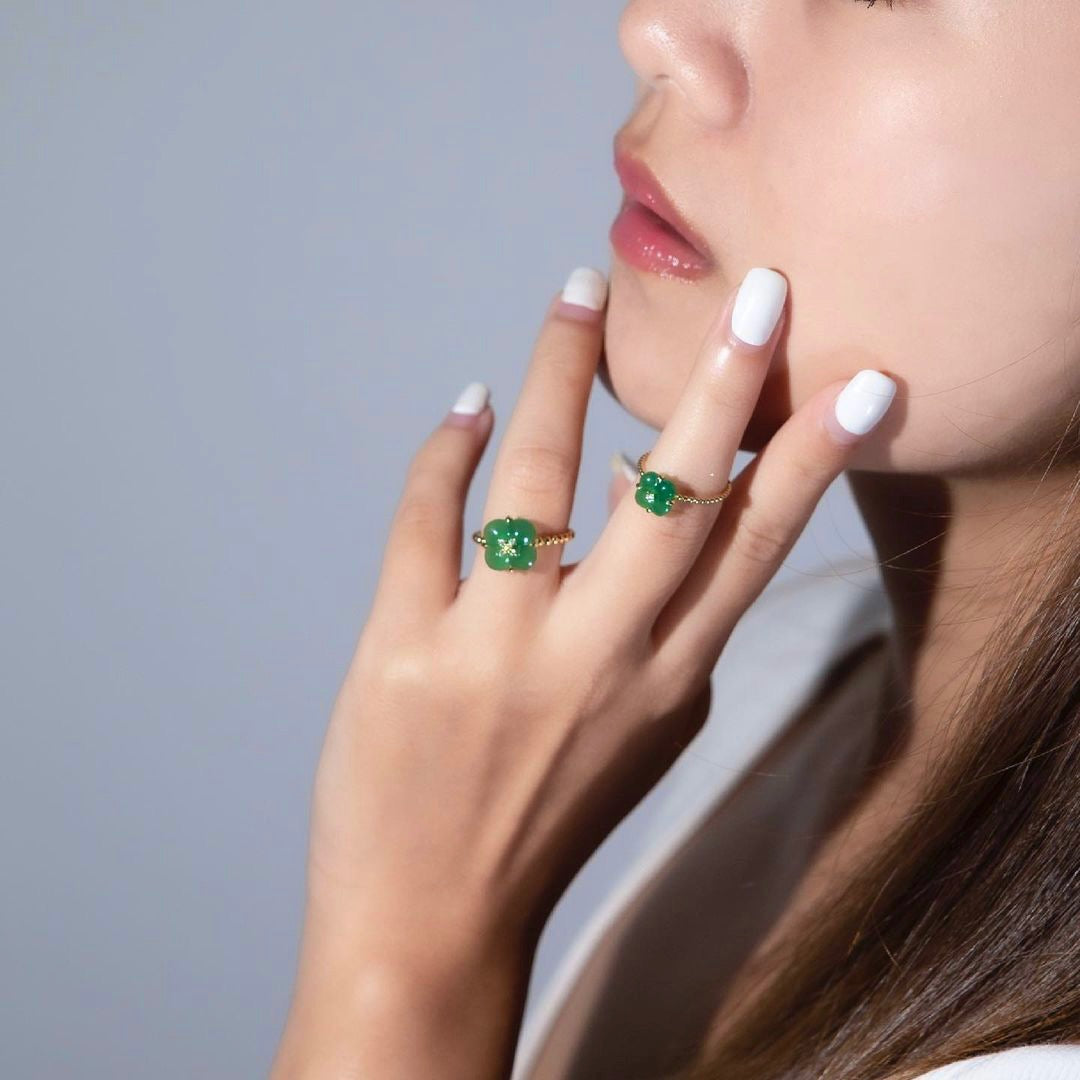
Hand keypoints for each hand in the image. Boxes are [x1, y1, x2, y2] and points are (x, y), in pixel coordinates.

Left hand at [272, 267, 895, 1078]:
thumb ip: (662, 616)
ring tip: (576, 296)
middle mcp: (597, 658)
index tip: (856, 380)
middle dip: (722, 385)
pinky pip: (426, 518)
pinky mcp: (405, 649)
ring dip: (559, 371)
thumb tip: (636, 477)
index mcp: (670, 681)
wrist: (432, 918)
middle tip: (758, 293)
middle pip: (673, 497)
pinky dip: (447, 450)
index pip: (756, 548)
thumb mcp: (639, 726)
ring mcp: (497, 650)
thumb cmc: (548, 812)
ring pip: (537, 476)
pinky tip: (469, 409)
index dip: (809, 459)